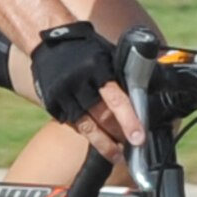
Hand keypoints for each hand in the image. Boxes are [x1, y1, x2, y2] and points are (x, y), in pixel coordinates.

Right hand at [30, 22, 144, 157]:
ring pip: (86, 127)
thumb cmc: (84, 48)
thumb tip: (148, 90)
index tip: (138, 138)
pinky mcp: (52, 104)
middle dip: (119, 135)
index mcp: (96, 68)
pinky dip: (87, 135)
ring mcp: (63, 95)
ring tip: (117, 155)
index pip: (116, 99)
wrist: (47, 41)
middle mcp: (78, 83)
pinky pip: (72, 125)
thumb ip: (122, 74)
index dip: (129, 120)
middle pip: (101, 118)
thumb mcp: (107, 54)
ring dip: (104, 144)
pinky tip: (98, 141)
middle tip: (133, 147)